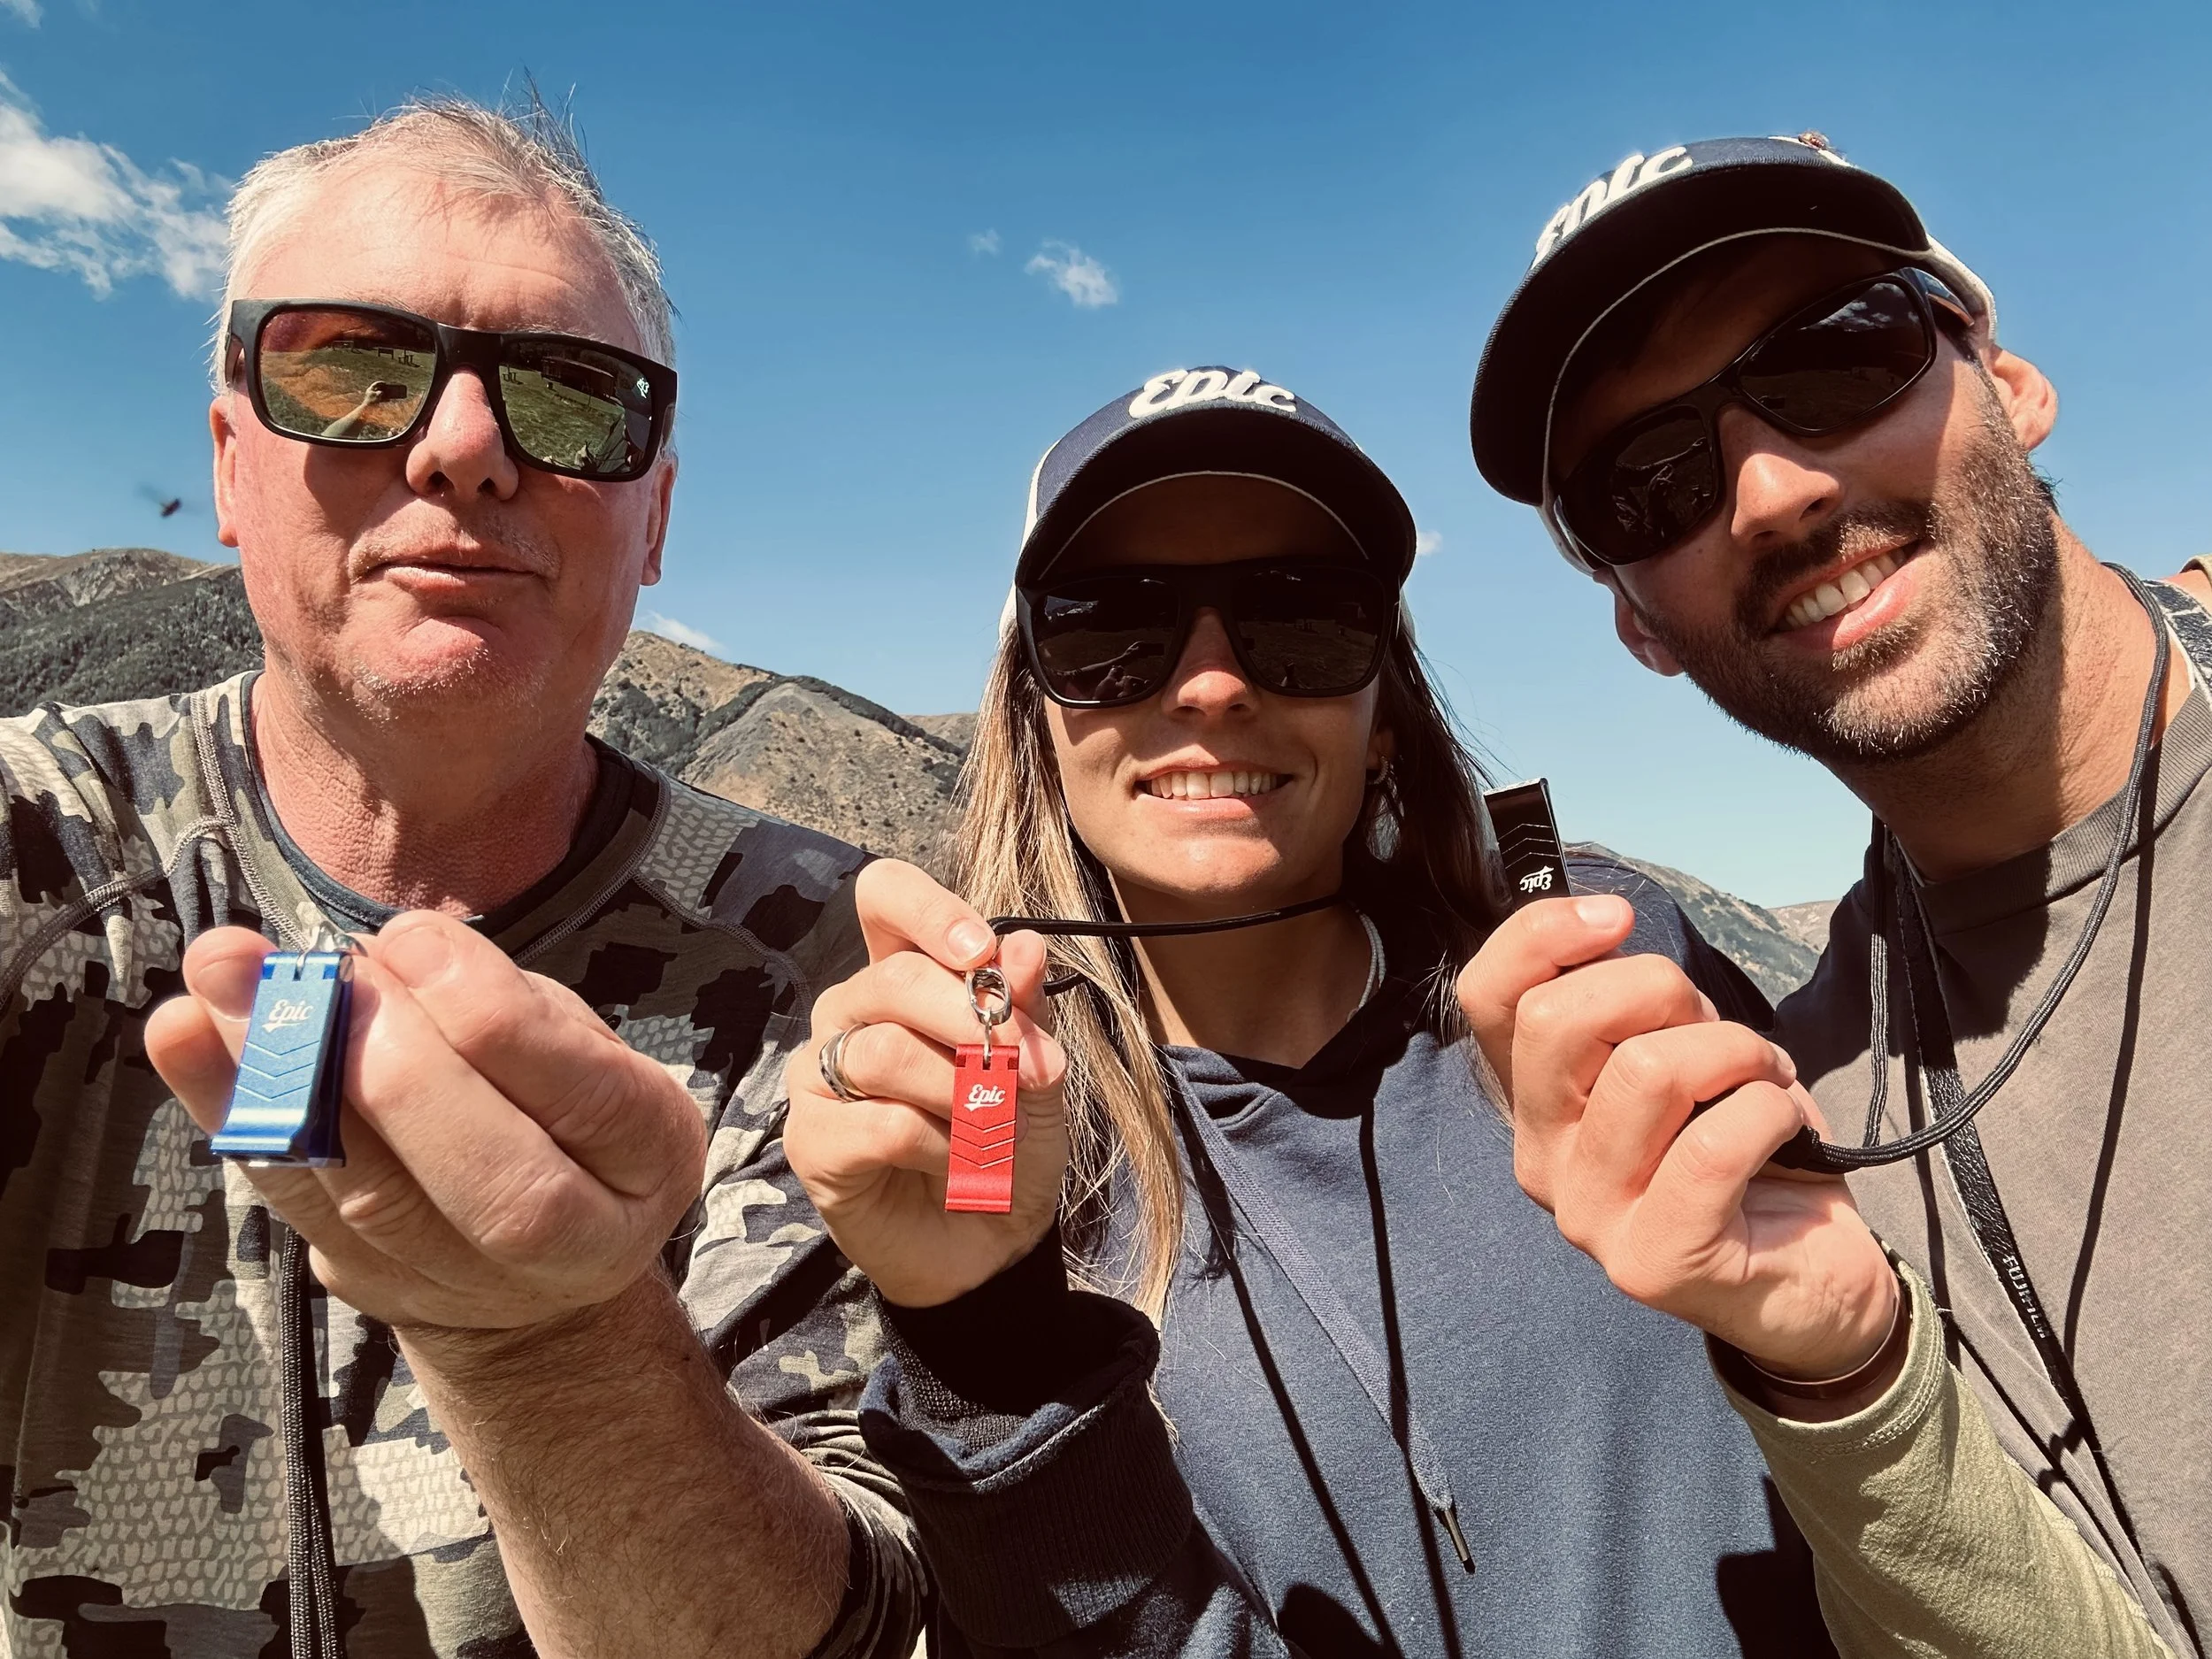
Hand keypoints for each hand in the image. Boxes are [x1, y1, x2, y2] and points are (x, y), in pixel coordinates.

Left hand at [146, 912, 706, 1335]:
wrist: (539, 1269)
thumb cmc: (562, 1112)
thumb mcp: (578, 1042)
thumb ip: (506, 1008)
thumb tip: (390, 956)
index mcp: (651, 1156)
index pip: (586, 1096)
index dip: (491, 1017)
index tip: (409, 938)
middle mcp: (578, 1241)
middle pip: (490, 1176)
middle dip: (392, 1063)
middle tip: (318, 971)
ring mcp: (466, 1282)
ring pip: (372, 1194)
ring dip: (282, 1078)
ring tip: (221, 979)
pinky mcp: (369, 1286)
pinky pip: (294, 1201)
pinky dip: (232, 1111)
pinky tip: (183, 1033)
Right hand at [784, 860, 1068, 1308]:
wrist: (994, 1245)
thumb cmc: (1007, 1144)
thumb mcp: (1037, 1072)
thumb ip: (1025, 1010)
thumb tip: (1024, 945)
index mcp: (902, 976)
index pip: (884, 898)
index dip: (928, 909)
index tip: (981, 951)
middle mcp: (850, 1013)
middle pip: (894, 979)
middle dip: (973, 1022)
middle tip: (1029, 1069)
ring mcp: (820, 1073)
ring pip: (886, 1052)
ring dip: (963, 1096)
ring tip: (992, 1133)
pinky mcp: (811, 1138)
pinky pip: (879, 1123)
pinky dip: (940, 1149)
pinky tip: (955, 1169)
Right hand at [1458, 895, 1897, 1383]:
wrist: (1809, 1281)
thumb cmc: (1741, 1150)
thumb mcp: (1678, 1056)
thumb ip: (1631, 1009)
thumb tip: (1609, 927)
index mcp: (1535, 1101)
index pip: (1487, 998)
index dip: (1541, 935)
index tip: (1617, 918)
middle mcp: (1542, 1159)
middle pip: (1558, 1022)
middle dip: (1660, 990)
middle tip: (1716, 1026)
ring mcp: (1589, 1218)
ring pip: (1649, 1071)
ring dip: (1736, 1051)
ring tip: (1764, 1080)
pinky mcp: (1653, 1261)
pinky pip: (1714, 1144)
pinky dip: (1771, 1110)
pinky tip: (1785, 1128)